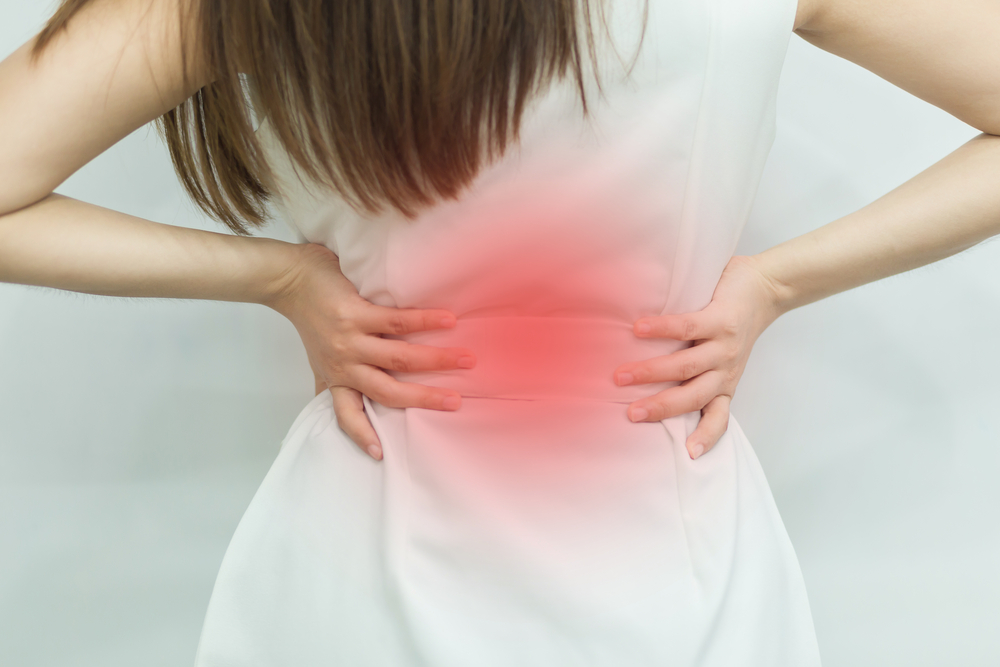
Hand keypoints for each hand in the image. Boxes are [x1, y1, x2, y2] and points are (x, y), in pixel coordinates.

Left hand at [271, 243, 476, 460]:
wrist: (291, 280)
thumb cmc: (310, 319)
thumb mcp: (317, 359)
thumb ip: (326, 382)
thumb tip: (325, 404)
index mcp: (337, 378)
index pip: (347, 414)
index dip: (362, 434)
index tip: (381, 454)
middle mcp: (344, 364)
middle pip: (387, 391)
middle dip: (425, 398)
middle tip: (457, 401)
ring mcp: (350, 340)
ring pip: (398, 357)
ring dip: (436, 359)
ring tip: (466, 358)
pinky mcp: (356, 313)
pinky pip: (397, 320)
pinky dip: (425, 321)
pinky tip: (448, 320)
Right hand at [613, 255, 781, 459]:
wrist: (765, 289)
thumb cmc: (733, 324)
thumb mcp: (723, 358)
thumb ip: (697, 371)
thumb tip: (650, 384)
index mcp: (724, 383)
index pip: (718, 417)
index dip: (706, 436)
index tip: (689, 454)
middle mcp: (725, 370)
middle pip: (692, 396)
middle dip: (660, 407)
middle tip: (631, 413)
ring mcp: (724, 346)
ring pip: (686, 366)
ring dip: (651, 372)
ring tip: (621, 375)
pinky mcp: (721, 319)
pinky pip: (687, 327)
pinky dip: (661, 329)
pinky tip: (639, 329)